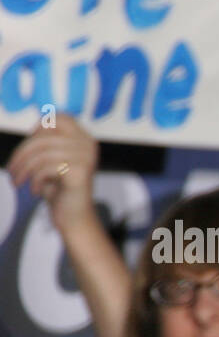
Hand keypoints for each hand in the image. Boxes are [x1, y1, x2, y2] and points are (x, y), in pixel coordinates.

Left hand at [6, 114, 99, 232]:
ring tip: (18, 182)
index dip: (40, 127)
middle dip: (21, 154)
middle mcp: (88, 146)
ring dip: (24, 169)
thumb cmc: (60, 189)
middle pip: (44, 137)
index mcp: (85, 139)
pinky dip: (35, 180)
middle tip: (12, 170)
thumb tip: (35, 127)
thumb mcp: (51, 160)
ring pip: (42, 154)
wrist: (74, 217)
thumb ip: (47, 142)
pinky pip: (46, 168)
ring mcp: (86, 158)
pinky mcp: (80, 172)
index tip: (28, 145)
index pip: (61, 119)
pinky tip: (35, 191)